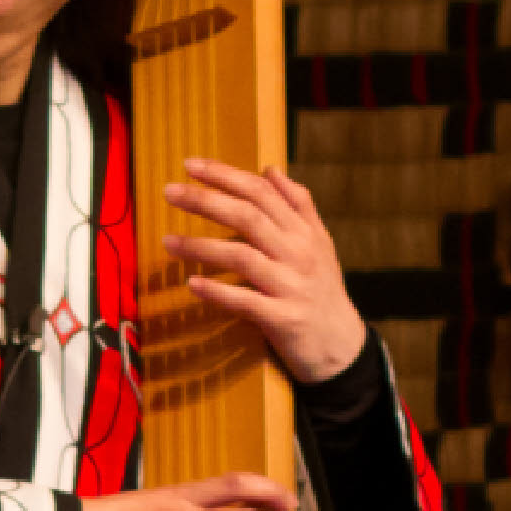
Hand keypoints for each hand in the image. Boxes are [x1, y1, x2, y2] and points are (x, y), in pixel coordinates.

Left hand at [163, 158, 368, 383]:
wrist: (342, 346)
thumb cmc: (323, 290)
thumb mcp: (319, 242)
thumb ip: (297, 204)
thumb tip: (271, 169)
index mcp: (304, 231)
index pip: (261, 192)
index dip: (225, 176)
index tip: (191, 165)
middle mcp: (299, 253)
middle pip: (248, 217)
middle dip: (206, 200)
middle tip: (170, 192)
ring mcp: (291, 286)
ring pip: (243, 256)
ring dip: (201, 247)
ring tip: (168, 242)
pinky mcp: (283, 318)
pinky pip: (246, 301)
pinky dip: (218, 292)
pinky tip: (192, 284)